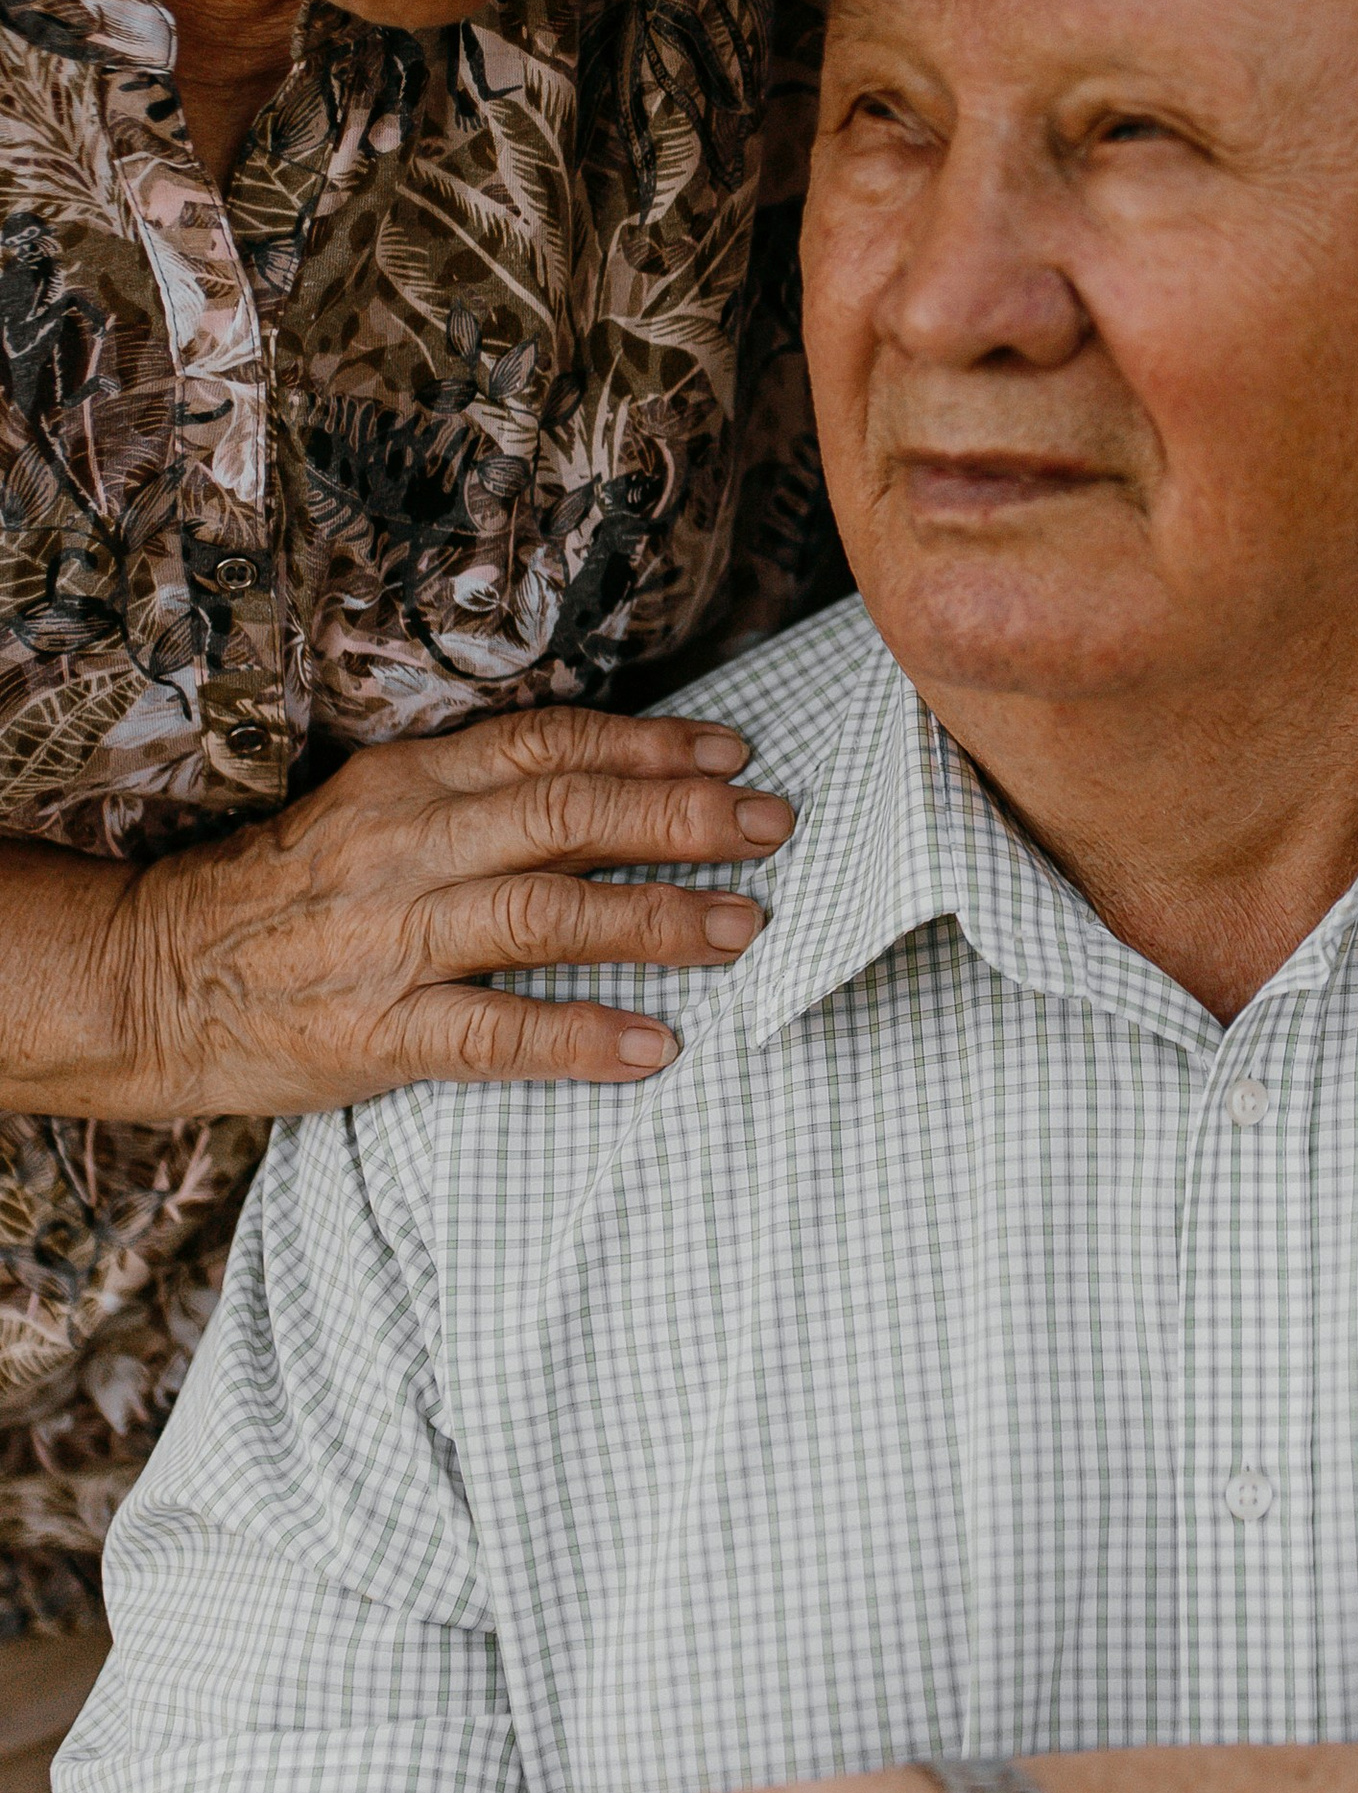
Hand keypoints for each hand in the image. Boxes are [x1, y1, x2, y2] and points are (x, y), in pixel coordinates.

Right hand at [93, 709, 800, 1118]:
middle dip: (681, 819)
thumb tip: (613, 784)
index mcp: (404, 783)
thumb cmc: (283, 897)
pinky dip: (581, 1038)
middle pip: (565, 816)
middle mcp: (404, 848)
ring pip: (546, 915)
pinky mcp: (373, 1034)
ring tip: (743, 927)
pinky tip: (653, 1046)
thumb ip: (476, 798)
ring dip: (657, 920)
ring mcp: (389, 942)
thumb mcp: (371, 814)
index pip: (547, 746)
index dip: (649, 747)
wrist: (151, 981)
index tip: (732, 756)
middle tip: (771, 828)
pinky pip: (494, 1034)